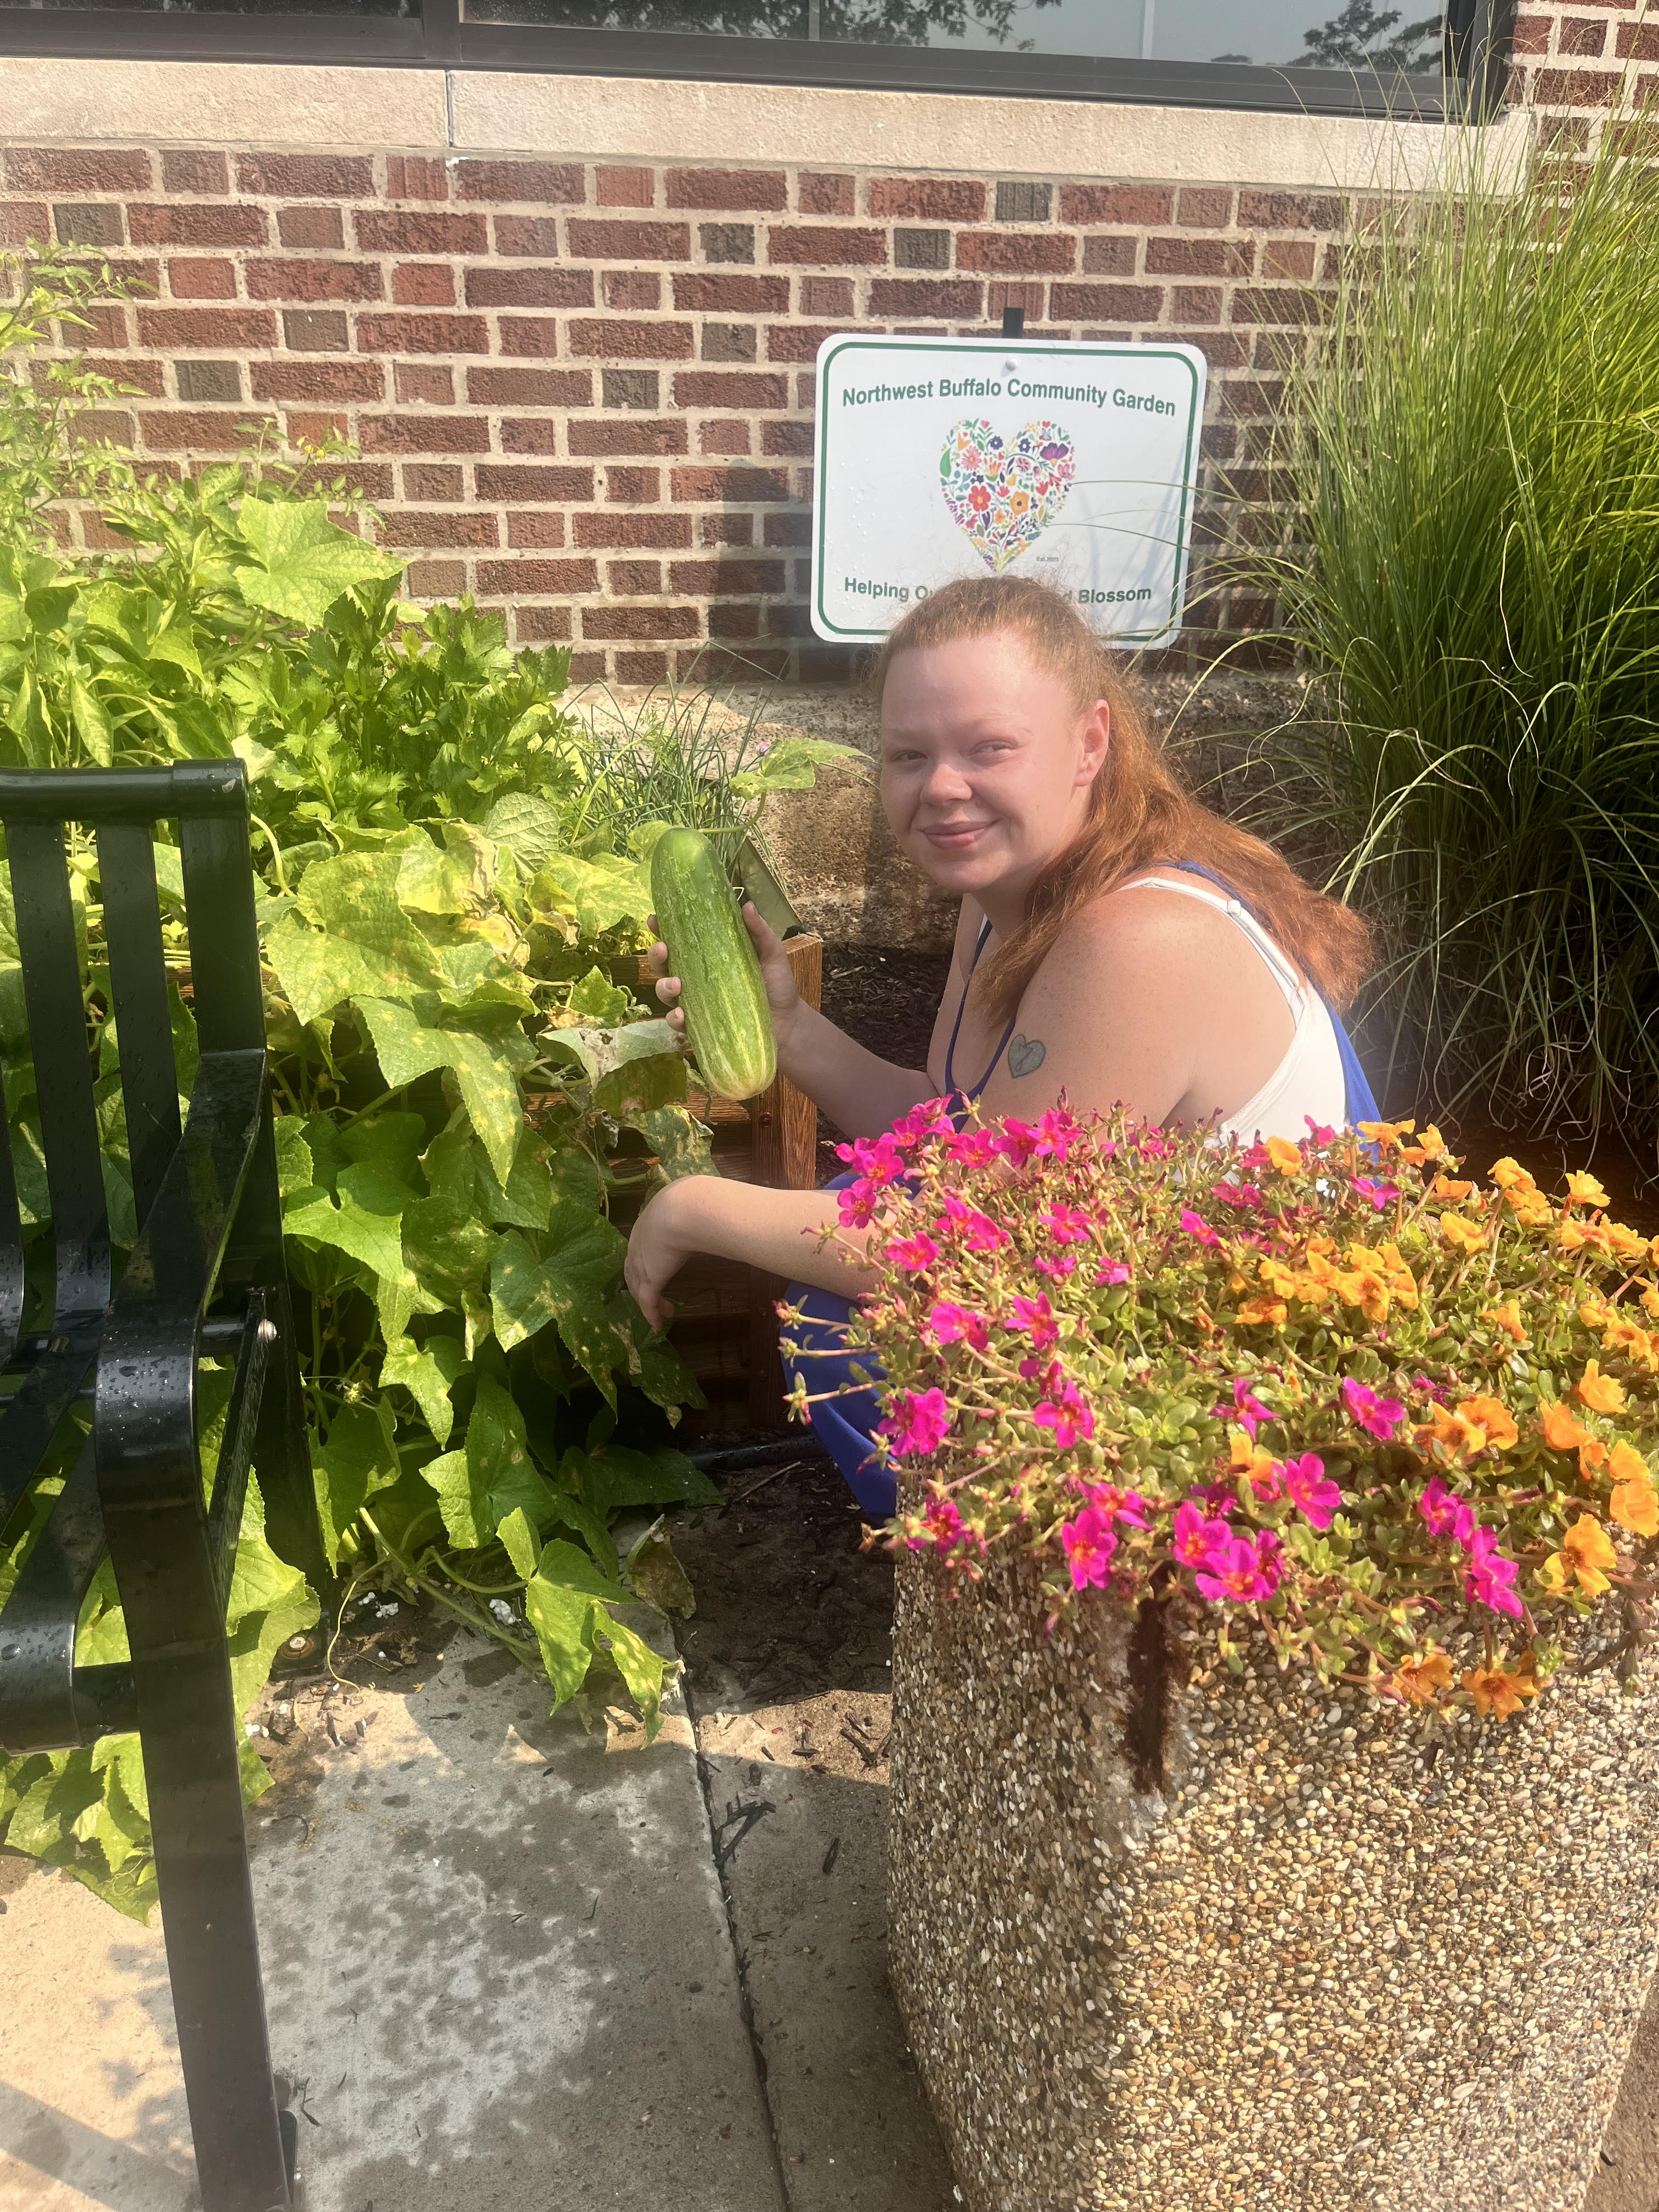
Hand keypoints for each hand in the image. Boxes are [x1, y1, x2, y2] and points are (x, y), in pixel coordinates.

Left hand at [624, 1177, 703, 1332]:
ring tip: (663, 1314)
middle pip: (633, 1272)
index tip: (653, 1272)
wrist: (684, 1210)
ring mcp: (641, 1264)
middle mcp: (636, 1247)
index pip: (638, 1250)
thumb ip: (688, 1215)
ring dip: (649, 1304)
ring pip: (639, 1290)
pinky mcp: (650, 1279)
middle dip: (642, 1287)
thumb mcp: (685, 1206)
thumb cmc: (689, 1203)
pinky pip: (647, 1302)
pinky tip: (657, 1325)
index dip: (643, 1263)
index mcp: (644, 1227)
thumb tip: (705, 1215)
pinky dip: (651, 1315)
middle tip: (654, 1298)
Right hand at [646, 902, 800, 1047]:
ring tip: (677, 984)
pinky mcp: (699, 1025)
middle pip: (663, 964)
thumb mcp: (771, 954)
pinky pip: (677, 1022)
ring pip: (664, 991)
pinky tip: (682, 1014)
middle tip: (664, 949)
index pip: (679, 939)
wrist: (788, 1022)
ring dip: (663, 985)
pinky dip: (675, 1018)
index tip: (655, 919)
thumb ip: (759, 931)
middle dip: (656, 955)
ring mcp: (695, 1001)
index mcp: (707, 955)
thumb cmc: (777, 985)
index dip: (662, 928)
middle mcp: (695, 977)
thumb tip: (747, 905)